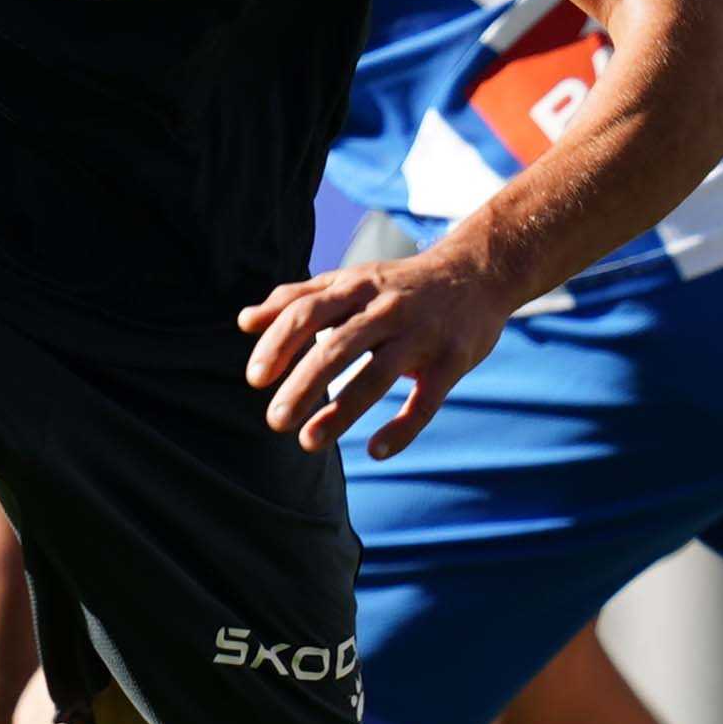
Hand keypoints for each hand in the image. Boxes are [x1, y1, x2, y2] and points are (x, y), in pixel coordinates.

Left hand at [237, 244, 510, 458]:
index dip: (278, 345)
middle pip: (336, 347)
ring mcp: (421, 336)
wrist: (478, 272)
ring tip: (308, 442)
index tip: (255, 379)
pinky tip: (376, 451)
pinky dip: (402, 427)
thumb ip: (297, 298)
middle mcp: (386, 309)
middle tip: (274, 420)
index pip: (307, 313)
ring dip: (340, 411)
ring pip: (376, 376)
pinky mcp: (452, 361)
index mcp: (356, 288)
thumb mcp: (349, 281)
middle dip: (303, 385)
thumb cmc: (400, 284)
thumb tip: (244, 322)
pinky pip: (426, 400)